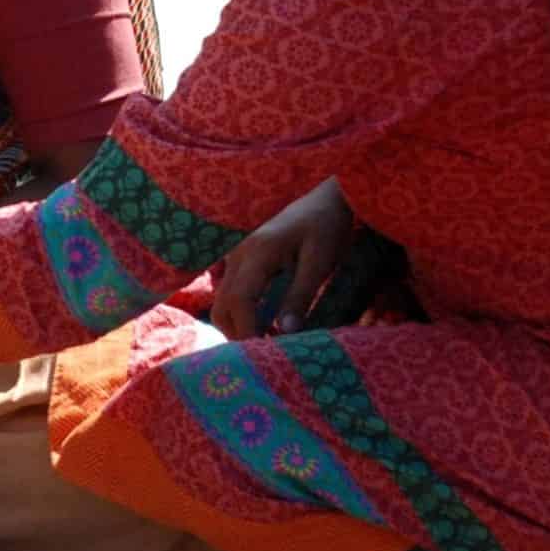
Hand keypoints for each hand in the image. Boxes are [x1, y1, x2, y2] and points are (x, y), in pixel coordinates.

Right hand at [212, 180, 355, 338]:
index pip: (239, 301)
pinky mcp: (243, 256)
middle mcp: (240, 253)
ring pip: (222, 299)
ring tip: (268, 338)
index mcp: (258, 252)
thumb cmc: (328, 226)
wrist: (326, 197)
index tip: (265, 353)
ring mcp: (238, 253)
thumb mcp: (320, 262)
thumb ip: (301, 296)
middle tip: (266, 352)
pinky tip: (264, 318)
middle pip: (221, 305)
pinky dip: (240, 310)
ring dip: (238, 324)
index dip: (247, 332)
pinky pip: (230, 289)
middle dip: (238, 333)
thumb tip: (285, 332)